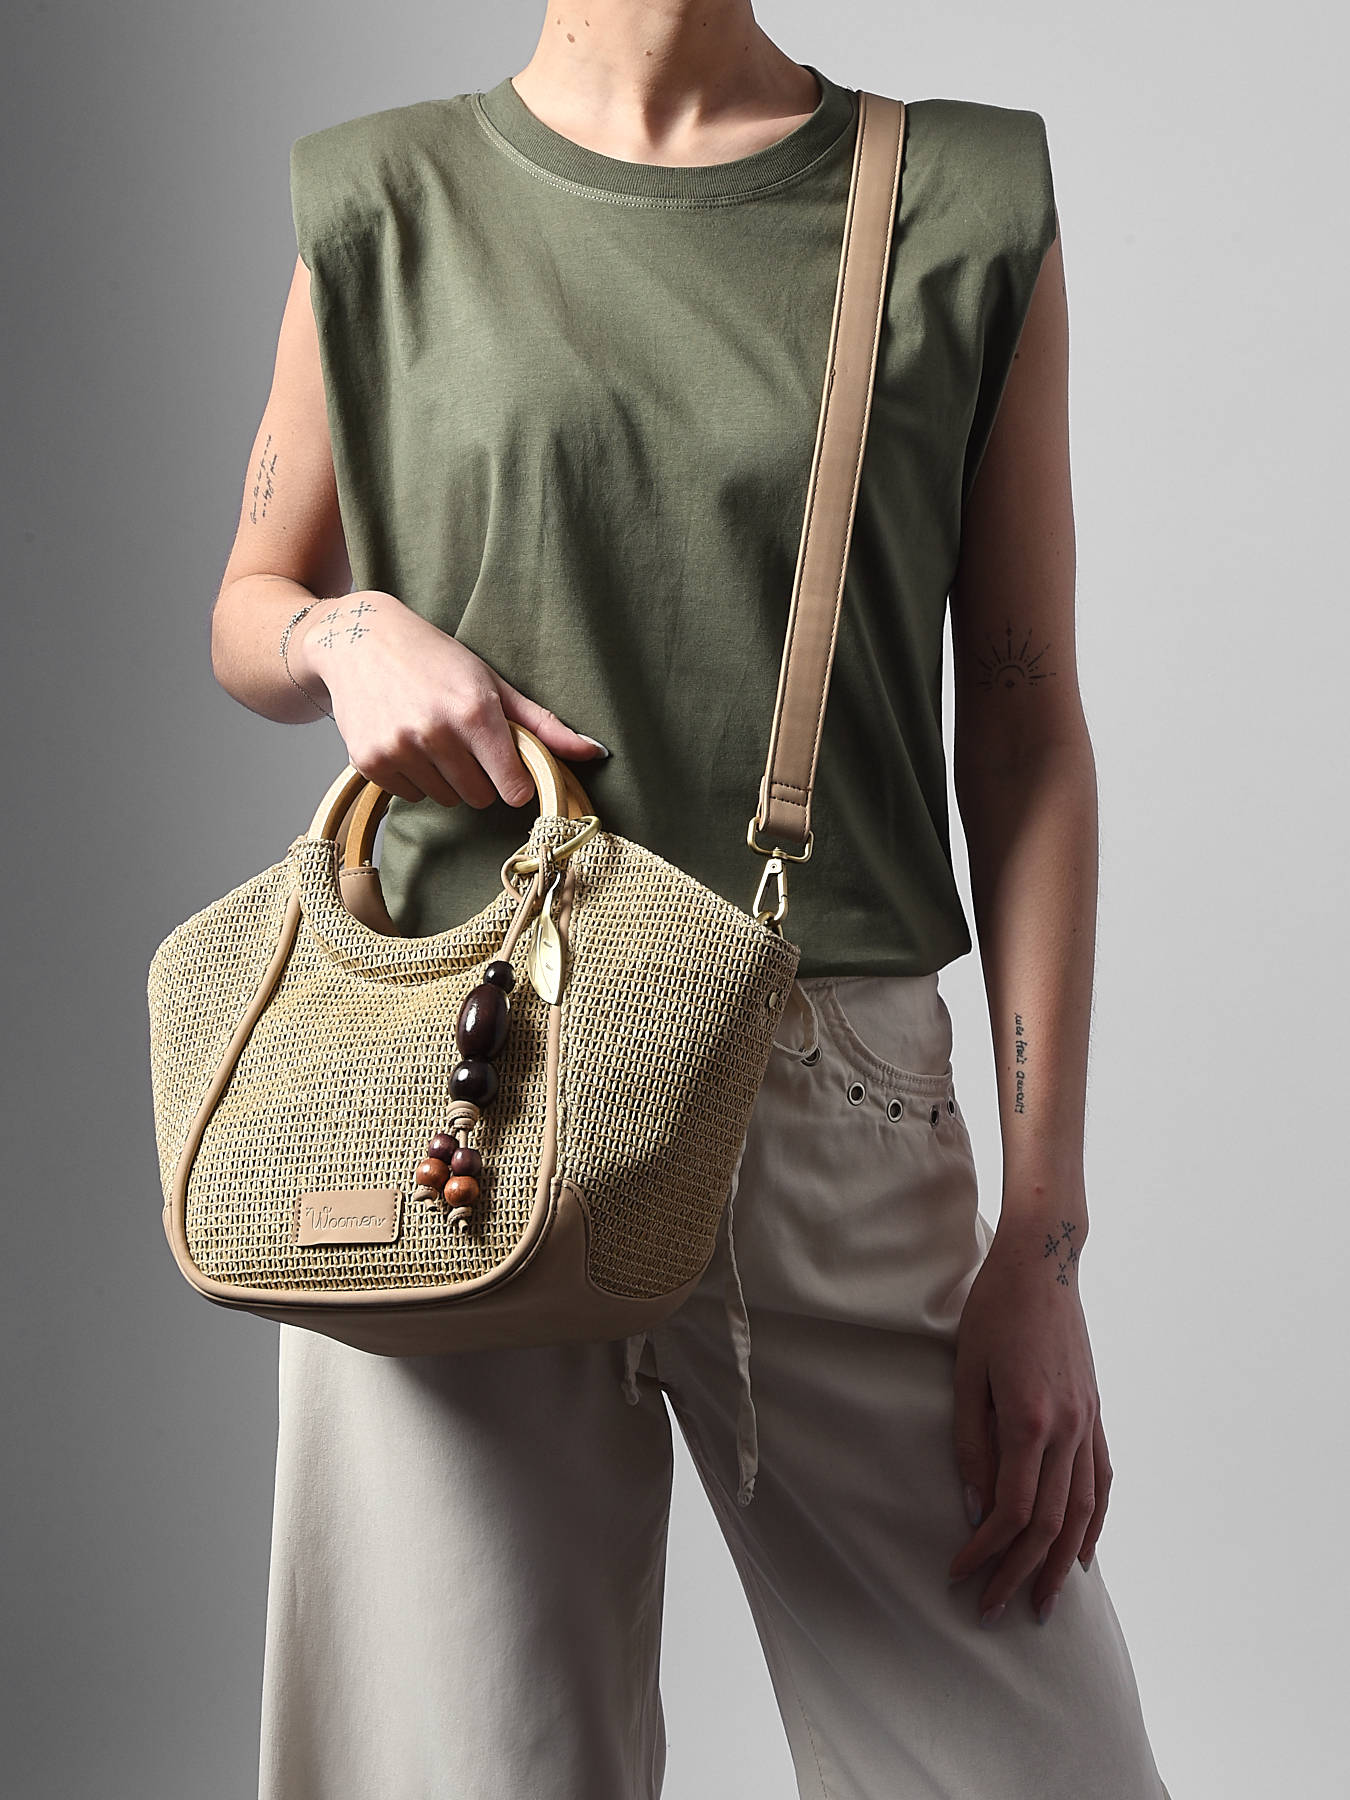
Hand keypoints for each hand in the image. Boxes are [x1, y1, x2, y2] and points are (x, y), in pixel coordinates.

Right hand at [293, 591, 607, 805]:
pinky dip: (415, 777)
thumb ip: (544, 724)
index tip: (509, 769)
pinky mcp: (370, 763)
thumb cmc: (436, 658)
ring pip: (445, 799)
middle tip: (463, 741)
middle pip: (480, 797)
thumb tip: (596, 752)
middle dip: (479, 776)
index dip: (515, 782)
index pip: (513, 789)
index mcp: (474, 712)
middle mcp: (436, 733)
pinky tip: (406, 740)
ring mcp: (399, 749)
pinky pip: (412, 796)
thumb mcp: (493, 683)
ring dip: (446, 777)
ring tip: (432, 736)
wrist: (359, 640)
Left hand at [947, 1209, 1110, 1625]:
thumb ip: (971, 1442)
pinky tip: (1082, 1551)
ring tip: (1042, 1601)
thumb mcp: (966, 1372)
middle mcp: (1069, 1429)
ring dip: (1061, 1563)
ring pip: (1083, 1512)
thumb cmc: (993, 1310)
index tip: (959, 1573)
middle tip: (993, 1609)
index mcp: (1030, 1421)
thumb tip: (977, 1507)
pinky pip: (1102, 1481)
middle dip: (1019, 1573)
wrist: (1043, 1263)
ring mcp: (1089, 1422)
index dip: (986, 1551)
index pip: (1012, 1511)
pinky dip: (1094, 1523)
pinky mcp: (1096, 1413)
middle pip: (1049, 1524)